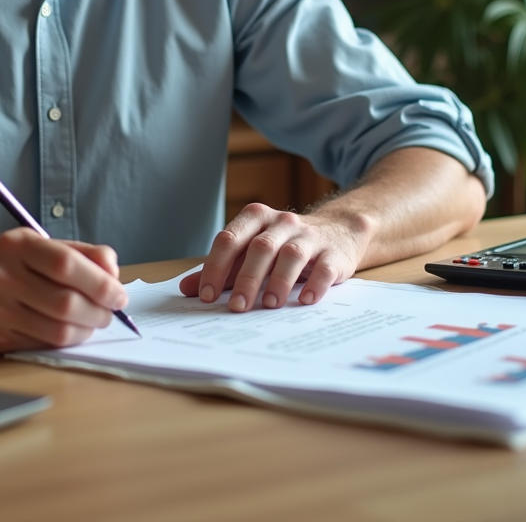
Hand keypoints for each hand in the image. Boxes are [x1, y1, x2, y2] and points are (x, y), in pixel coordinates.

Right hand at [0, 228, 128, 352]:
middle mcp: (1, 276)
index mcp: (17, 246)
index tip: (118, 294)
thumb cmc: (9, 266)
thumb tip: (113, 272)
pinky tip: (70, 330)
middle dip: (99, 311)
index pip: (66, 264)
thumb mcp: (39, 246)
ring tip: (93, 322)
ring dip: (86, 330)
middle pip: (65, 302)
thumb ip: (81, 253)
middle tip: (110, 312)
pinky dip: (66, 340)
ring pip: (57, 330)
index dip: (100, 283)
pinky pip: (43, 345)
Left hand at [179, 203, 369, 311]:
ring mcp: (309, 236)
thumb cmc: (284, 246)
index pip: (230, 239)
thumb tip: (187, 289)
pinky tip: (305, 300)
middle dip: (246, 279)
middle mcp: (282, 223)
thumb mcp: (252, 251)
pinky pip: (324, 267)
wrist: (337, 232)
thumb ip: (222, 269)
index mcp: (256, 218)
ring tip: (269, 305)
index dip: (216, 267)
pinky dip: (314, 284)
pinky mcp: (332, 253)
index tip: (207, 296)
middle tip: (237, 307)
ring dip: (278, 281)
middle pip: (260, 248)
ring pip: (291, 254)